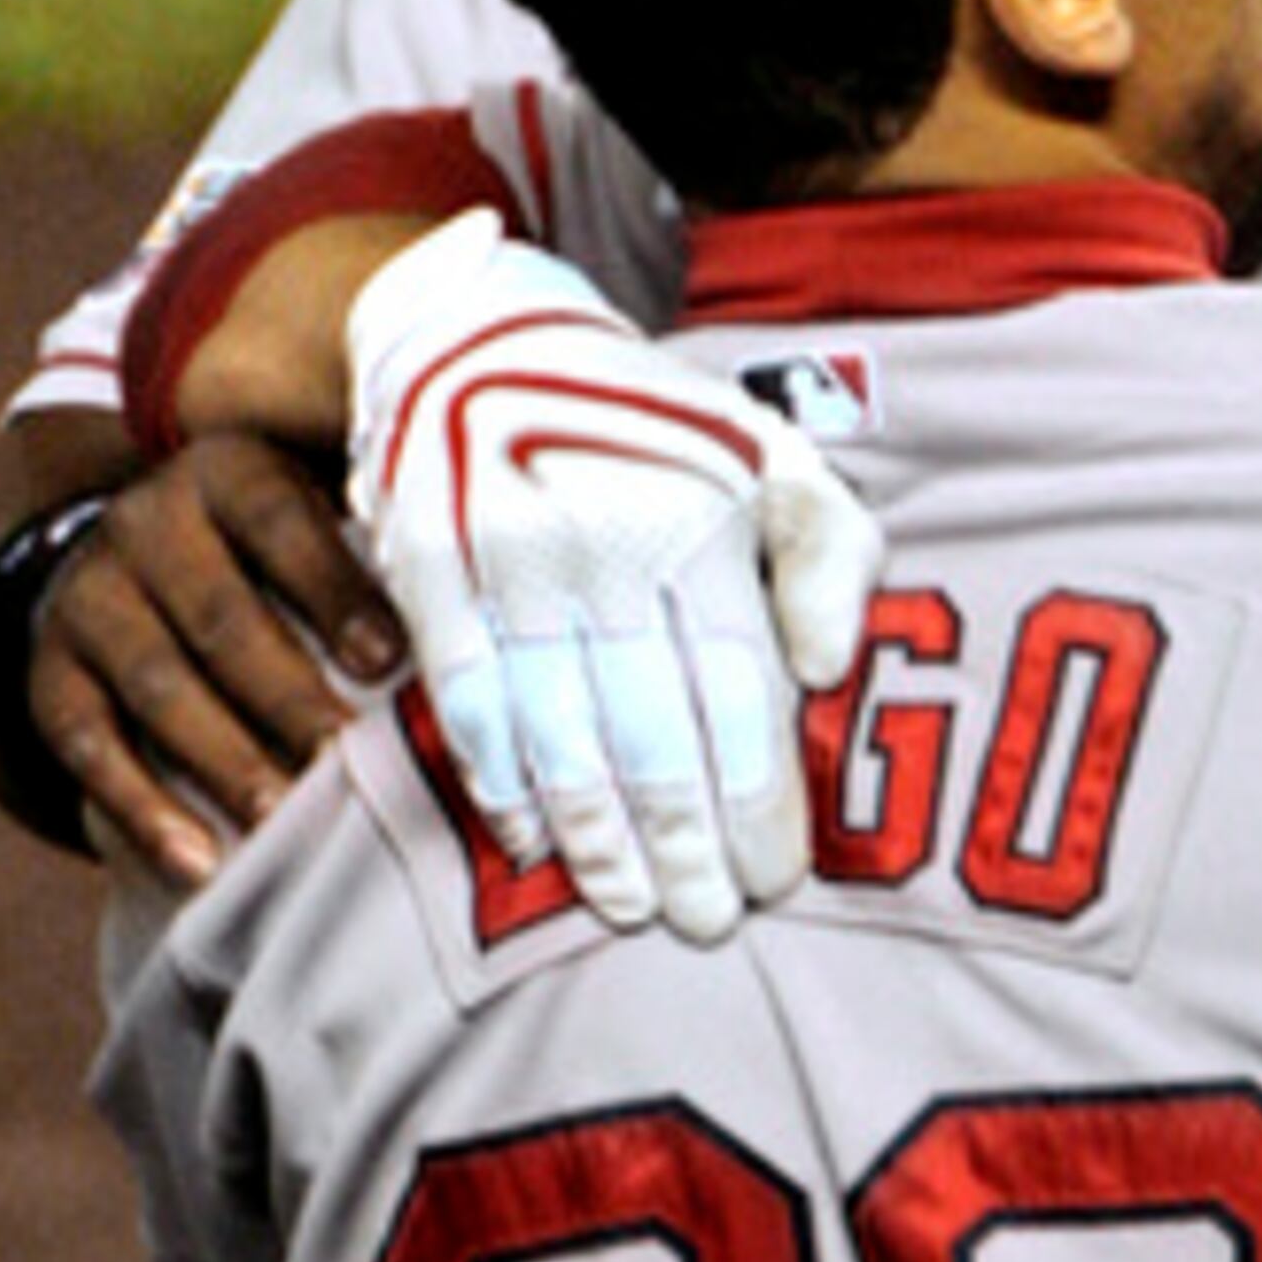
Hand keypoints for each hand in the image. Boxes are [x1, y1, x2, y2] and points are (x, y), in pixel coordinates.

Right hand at [19, 436, 398, 884]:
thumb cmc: (283, 543)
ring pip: (155, 685)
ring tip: (280, 821)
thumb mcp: (325, 506)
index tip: (391, 661)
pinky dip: (138, 807)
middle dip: (287, 699)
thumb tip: (490, 608)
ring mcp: (89, 596)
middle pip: (220, 618)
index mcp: (231, 472)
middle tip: (346, 761)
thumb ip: (388, 542)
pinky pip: (83, 743)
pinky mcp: (46, 669)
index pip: (281, 521)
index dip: (335, 591)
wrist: (139, 551)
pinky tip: (197, 860)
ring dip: (221, 760)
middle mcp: (147, 524)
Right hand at [346, 211, 883, 941]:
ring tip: (630, 907)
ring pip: (559, 728)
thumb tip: (831, 671)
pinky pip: (469, 698)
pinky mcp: (426, 567)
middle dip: (686, 840)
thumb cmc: (664, 431)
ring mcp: (507, 553)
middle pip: (652, 724)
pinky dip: (500, 781)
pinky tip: (533, 843)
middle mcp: (604, 535)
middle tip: (710, 922)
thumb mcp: (779, 458)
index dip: (759, 796)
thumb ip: (835, 556)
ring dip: (596, 834)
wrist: (487, 339)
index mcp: (704, 514)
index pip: (740, 688)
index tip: (778, 879)